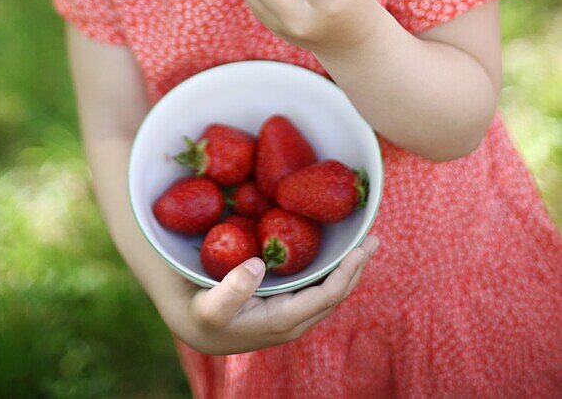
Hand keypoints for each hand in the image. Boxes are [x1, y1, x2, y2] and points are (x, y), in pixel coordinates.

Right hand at [165, 238, 378, 354]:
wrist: (191, 326)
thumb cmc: (201, 314)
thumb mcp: (210, 305)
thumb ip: (231, 289)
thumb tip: (259, 265)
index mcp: (282, 321)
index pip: (326, 297)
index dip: (347, 273)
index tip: (361, 247)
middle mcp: (293, 320)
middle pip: (335, 294)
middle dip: (356, 267)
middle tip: (372, 237)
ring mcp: (290, 313)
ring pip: (328, 291)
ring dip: (348, 268)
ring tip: (362, 242)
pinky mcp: (284, 304)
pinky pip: (316, 286)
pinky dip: (330, 267)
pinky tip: (332, 252)